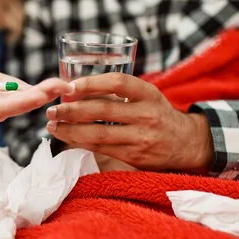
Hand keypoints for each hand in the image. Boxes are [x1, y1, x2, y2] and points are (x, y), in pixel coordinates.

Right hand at [0, 58, 72, 121]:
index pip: (3, 107)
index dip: (21, 102)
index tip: (39, 95)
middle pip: (23, 105)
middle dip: (43, 96)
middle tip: (62, 86)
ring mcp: (11, 102)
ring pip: (33, 99)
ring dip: (51, 92)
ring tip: (68, 84)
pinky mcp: (20, 94)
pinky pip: (37, 92)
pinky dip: (51, 88)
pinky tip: (66, 83)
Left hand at [45, 73, 213, 171]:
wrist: (187, 143)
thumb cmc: (158, 113)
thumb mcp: (147, 95)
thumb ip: (120, 91)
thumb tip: (76, 89)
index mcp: (148, 93)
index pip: (117, 82)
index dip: (91, 83)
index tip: (70, 86)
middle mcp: (146, 114)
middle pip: (102, 110)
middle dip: (71, 110)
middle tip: (52, 109)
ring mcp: (141, 138)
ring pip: (98, 134)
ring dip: (70, 130)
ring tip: (53, 125)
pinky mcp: (134, 156)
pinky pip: (101, 149)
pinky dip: (80, 143)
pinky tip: (67, 138)